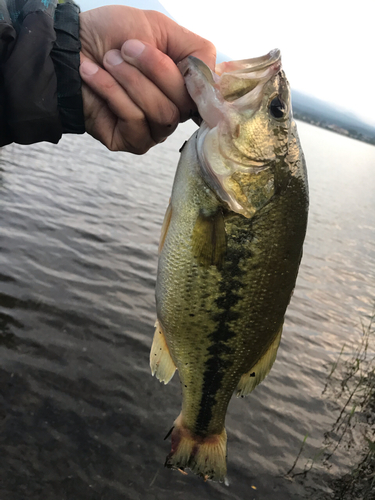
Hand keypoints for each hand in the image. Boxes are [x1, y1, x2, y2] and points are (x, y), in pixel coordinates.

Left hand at [79, 6, 215, 152]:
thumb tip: (217, 80)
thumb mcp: (160, 29)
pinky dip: (113, 93)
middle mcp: (174, 111)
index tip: (175, 58)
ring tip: (108, 61)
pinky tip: (95, 77)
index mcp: (185, 86)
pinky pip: (135, 122)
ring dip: (130, 80)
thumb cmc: (112, 36)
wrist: (69, 50)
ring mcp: (155, 130)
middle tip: (124, 50)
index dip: (195, 80)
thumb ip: (196, 51)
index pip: (206, 94)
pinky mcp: (133, 142)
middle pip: (183, 103)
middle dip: (152, 69)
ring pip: (162, 113)